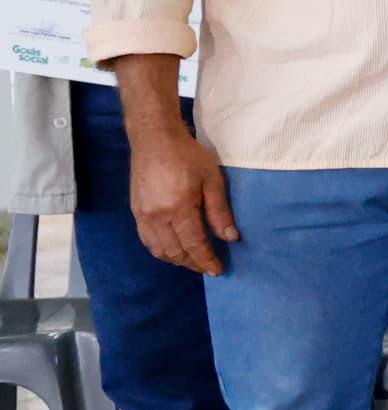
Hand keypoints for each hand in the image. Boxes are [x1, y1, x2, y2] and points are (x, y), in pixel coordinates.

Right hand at [133, 117, 235, 275]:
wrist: (154, 139)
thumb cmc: (187, 155)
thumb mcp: (212, 180)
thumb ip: (219, 211)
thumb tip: (230, 238)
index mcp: (178, 208)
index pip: (194, 244)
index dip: (206, 260)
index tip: (217, 270)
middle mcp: (156, 216)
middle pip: (174, 251)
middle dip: (192, 263)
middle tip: (208, 267)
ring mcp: (142, 215)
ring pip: (158, 249)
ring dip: (176, 259)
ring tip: (193, 261)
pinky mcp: (135, 211)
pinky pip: (147, 239)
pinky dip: (160, 250)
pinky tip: (173, 249)